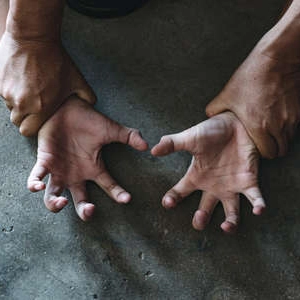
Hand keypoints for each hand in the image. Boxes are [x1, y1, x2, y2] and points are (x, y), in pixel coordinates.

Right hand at [0, 31, 95, 135]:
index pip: (28, 131)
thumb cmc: (57, 61)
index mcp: (41, 108)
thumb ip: (87, 97)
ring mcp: (8, 93)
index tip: (38, 120)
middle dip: (25, 117)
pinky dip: (11, 91)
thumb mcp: (77, 80)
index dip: (32, 127)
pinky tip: (22, 81)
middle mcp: (22, 103)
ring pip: (10, 107)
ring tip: (29, 90)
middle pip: (17, 121)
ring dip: (18, 103)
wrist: (34, 38)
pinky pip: (3, 94)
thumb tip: (91, 105)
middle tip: (34, 106)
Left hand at [27, 97, 147, 220]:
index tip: (127, 199)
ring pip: (54, 197)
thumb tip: (146, 145)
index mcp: (94, 168)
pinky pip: (36, 178)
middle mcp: (77, 174)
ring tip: (62, 202)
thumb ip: (129, 136)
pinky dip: (35, 185)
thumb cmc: (89, 120)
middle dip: (84, 211)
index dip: (118, 194)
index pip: (109, 186)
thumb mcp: (111, 129)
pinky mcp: (44, 161)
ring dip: (55, 205)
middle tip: (90, 210)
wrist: (67, 107)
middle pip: (80, 201)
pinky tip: (38, 187)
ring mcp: (60, 170)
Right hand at [152, 112, 265, 233]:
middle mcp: (213, 186)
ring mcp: (231, 186)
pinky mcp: (248, 182)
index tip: (167, 203)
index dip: (172, 199)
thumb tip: (152, 150)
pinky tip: (258, 210)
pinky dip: (258, 206)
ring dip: (230, 223)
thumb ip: (172, 143)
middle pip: (205, 209)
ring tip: (225, 227)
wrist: (236, 122)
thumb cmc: (211, 131)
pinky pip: (255, 198)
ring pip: (231, 212)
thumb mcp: (189, 137)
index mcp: (197, 177)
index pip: (180, 192)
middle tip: (198, 220)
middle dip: (201, 219)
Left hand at [206, 39, 299, 158]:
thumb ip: (215, 109)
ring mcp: (291, 119)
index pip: (268, 154)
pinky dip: (289, 126)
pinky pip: (296, 126)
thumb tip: (209, 116)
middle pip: (281, 150)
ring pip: (289, 139)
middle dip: (274, 148)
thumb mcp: (227, 95)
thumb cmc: (250, 78)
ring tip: (272, 128)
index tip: (259, 145)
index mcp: (258, 127)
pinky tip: (280, 117)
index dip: (263, 152)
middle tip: (266, 141)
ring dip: (281, 138)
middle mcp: (277, 126)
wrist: (275, 60)